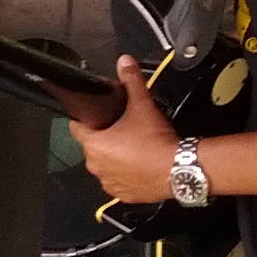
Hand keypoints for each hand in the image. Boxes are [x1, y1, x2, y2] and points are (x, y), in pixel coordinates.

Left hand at [69, 56, 179, 202]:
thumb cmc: (155, 141)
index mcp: (93, 145)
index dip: (86, 119)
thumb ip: (131, 81)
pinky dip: (126, 174)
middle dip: (105, 138)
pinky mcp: (124, 195)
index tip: (96, 116)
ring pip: (106, 165)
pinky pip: (119, 182)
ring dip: (115, 157)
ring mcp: (109, 183)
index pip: (77, 128)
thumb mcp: (142, 106)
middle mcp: (96, 166)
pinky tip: (140, 165)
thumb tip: (124, 61)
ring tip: (134, 147)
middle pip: (93, 146)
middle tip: (123, 129)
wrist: (179, 170)